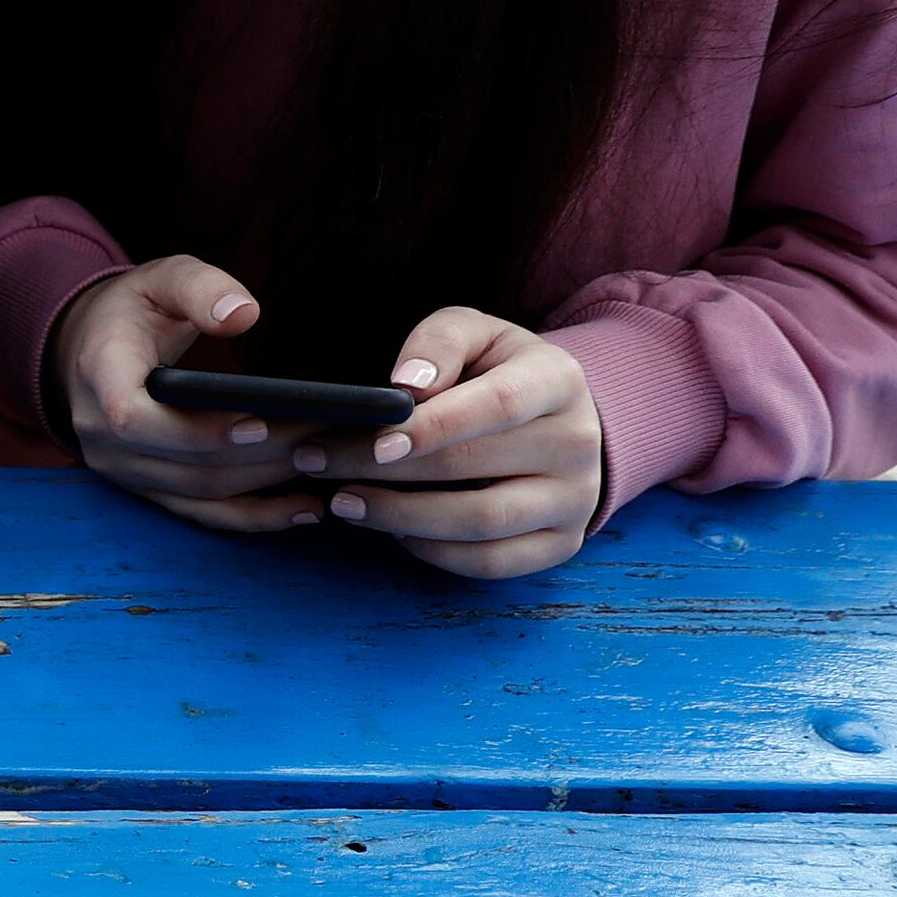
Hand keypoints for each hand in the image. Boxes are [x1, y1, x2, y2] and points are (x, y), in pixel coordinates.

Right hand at [43, 256, 325, 534]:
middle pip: (187, 464)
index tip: (259, 423)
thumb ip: (199, 289)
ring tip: (327, 464)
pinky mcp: (147, 488)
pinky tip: (305, 509)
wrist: (90, 348)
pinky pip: (203, 513)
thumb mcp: (160, 279)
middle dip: (261, 455)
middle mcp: (103, 436)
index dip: (197, 431)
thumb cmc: (133, 310)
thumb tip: (242, 314)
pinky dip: (254, 517)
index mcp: (100, 378)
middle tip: (326, 436)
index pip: (137, 420)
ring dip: (267, 484)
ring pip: (202, 492)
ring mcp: (124, 469)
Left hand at [310, 308, 603, 579]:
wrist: (558, 419)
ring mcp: (574, 499)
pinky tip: (393, 530)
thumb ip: (439, 343)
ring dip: (400, 516)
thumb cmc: (499, 371)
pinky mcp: (560, 543)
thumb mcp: (475, 334)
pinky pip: (489, 562)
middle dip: (383, 469)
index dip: (434, 426)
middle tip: (319, 464)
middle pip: (473, 467)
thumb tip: (405, 386)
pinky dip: (433, 551)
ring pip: (480, 522)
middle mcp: (577, 443)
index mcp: (559, 380)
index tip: (375, 440)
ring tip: (343, 502)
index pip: (498, 405)